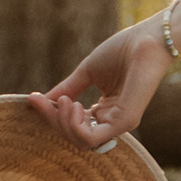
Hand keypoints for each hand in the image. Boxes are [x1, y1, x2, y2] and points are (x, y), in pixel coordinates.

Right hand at [28, 0, 180, 150]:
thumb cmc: (122, 50)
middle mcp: (113, 120)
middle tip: (45, 101)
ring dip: (63, 123)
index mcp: (105, 111)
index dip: (51, 115)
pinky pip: (92, 138)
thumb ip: (66, 90)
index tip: (33, 99)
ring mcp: (121, 123)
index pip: (73, 126)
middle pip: (73, 136)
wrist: (147, 39)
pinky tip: (74, 104)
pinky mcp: (126, 121)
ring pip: (81, 141)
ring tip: (66, 101)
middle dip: (54, 120)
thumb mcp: (86, 73)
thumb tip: (39, 101)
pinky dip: (75, 126)